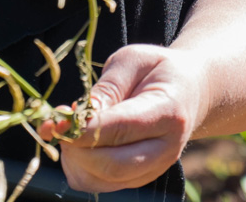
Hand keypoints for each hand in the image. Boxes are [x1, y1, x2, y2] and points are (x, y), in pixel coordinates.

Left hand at [40, 44, 209, 193]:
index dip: (86, 129)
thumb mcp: (133, 61)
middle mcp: (166, 150)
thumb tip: (80, 113)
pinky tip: (76, 142)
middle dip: (76, 148)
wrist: (189, 92)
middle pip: (113, 165)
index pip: (122, 129)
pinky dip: (80, 168)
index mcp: (168, 112)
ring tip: (67, 130)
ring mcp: (155, 169)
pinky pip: (102, 185)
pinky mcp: (141, 178)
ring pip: (104, 181)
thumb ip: (109, 87)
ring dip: (75, 160)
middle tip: (56, 125)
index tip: (58, 121)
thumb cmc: (157, 70)